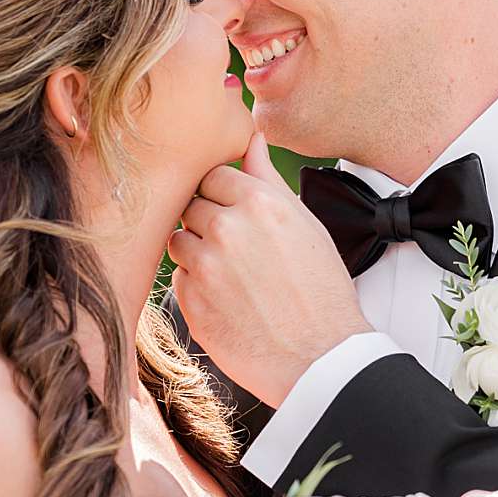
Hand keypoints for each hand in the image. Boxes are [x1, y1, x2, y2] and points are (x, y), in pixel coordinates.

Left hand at [170, 133, 371, 407]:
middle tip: (236, 252)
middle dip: (207, 223)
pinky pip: (178, 278)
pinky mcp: (190, 300)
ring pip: (178, 240)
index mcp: (259, 203)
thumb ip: (268, 180)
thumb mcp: (305, 226)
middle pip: (191, 205)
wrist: (319, 358)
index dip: (223, 196)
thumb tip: (251, 139)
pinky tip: (227, 302)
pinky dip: (195, 287)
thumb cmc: (319, 293)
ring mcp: (204, 265)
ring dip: (196, 253)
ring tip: (232, 278)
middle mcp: (227, 228)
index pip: (213, 176)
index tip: (237, 216)